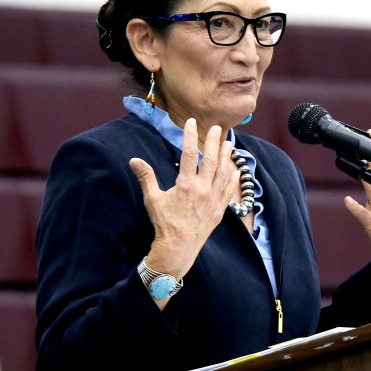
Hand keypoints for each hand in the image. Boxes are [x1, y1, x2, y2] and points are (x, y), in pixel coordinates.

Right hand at [129, 119, 236, 285]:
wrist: (178, 248)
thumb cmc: (164, 223)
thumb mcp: (152, 199)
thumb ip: (146, 177)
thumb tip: (134, 160)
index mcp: (186, 185)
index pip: (189, 154)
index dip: (190, 136)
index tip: (191, 123)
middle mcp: (203, 190)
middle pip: (211, 159)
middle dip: (214, 141)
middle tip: (217, 128)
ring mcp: (214, 199)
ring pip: (224, 172)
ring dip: (226, 156)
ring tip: (228, 143)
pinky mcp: (220, 209)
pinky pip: (230, 190)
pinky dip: (233, 178)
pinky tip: (235, 170)